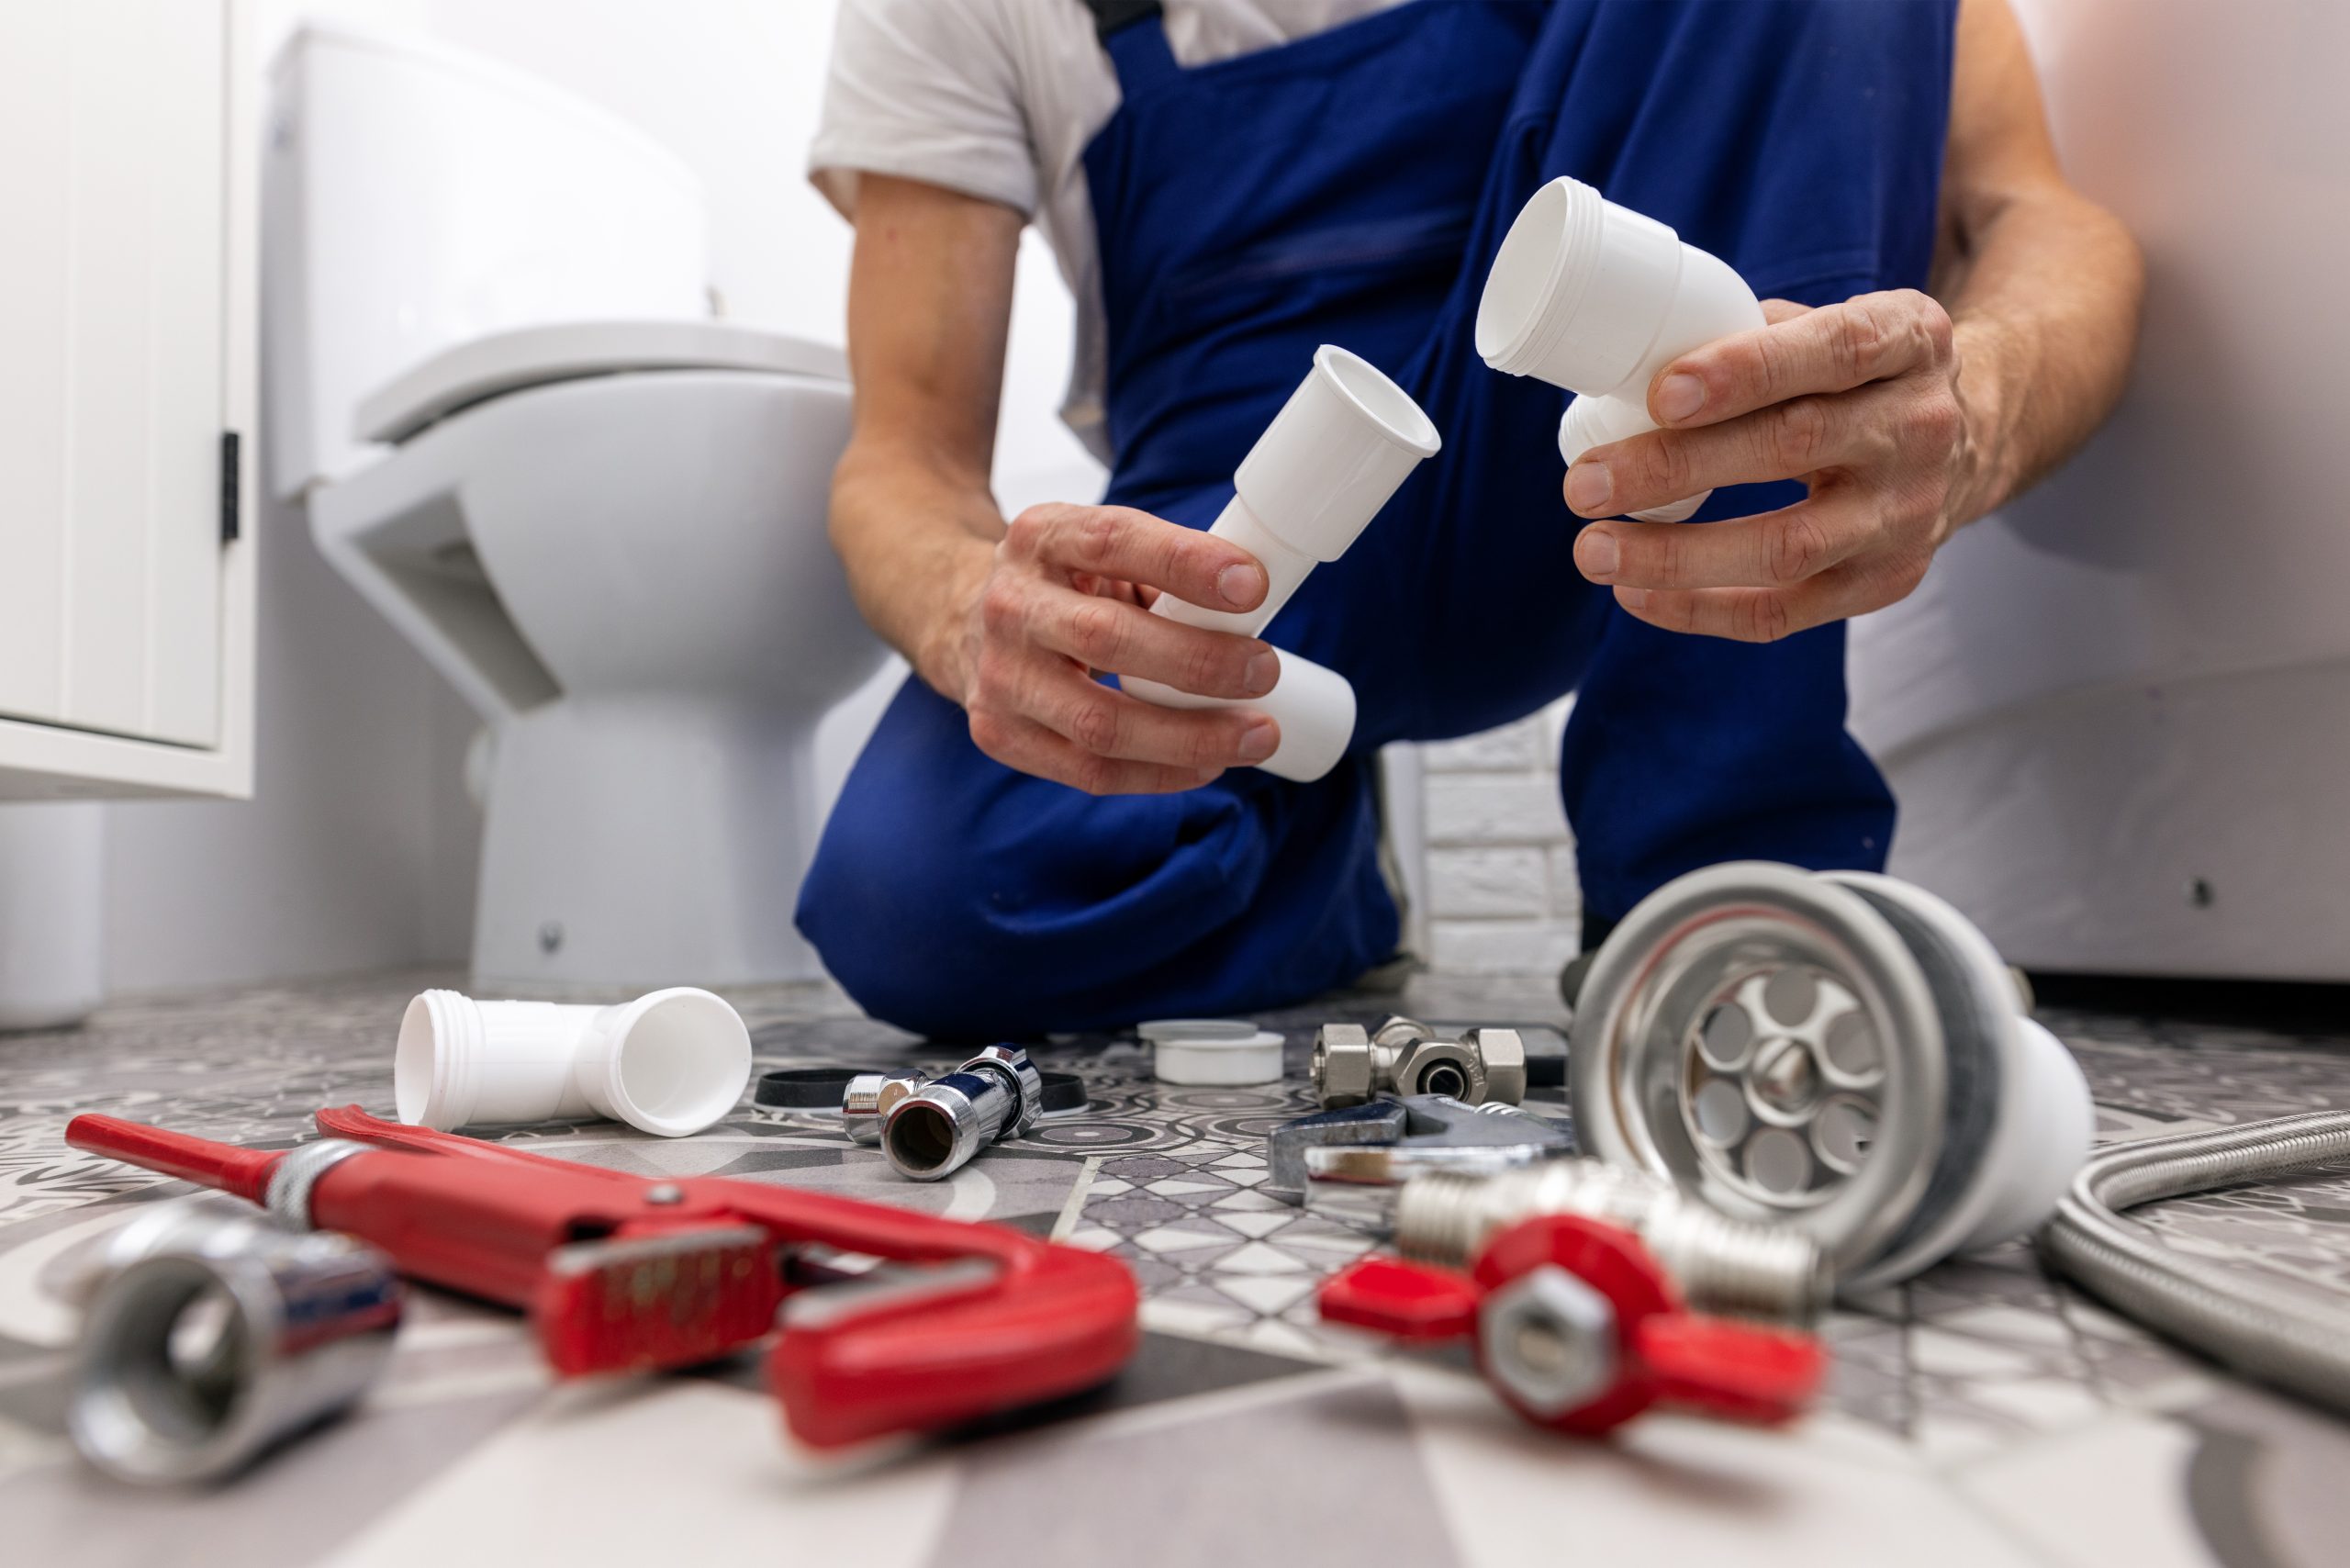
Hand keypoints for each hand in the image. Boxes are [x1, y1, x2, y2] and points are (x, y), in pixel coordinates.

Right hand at [945, 503, 1281, 793]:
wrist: (965, 619)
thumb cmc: (1064, 583)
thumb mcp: (1097, 548)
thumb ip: (1163, 565)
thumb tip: (1253, 602)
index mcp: (1042, 537)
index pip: (1113, 542)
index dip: (1185, 564)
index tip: (1252, 587)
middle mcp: (1011, 605)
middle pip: (1107, 639)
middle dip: (1199, 662)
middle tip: (1264, 670)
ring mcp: (1000, 677)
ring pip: (1100, 722)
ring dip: (1190, 735)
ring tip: (1255, 735)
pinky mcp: (1000, 734)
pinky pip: (1089, 771)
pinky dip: (1159, 774)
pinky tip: (1208, 765)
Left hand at [1563, 290, 1977, 641]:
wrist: (1965, 439)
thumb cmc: (1855, 375)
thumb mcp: (1832, 325)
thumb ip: (1750, 334)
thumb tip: (1628, 363)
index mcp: (1909, 339)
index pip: (1835, 349)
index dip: (1746, 371)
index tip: (1660, 393)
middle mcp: (1920, 427)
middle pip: (1794, 448)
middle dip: (1676, 468)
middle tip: (1583, 484)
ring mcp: (1908, 515)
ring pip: (1787, 548)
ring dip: (1676, 555)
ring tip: (1593, 550)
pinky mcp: (1885, 583)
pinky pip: (1782, 611)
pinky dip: (1698, 607)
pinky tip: (1633, 593)